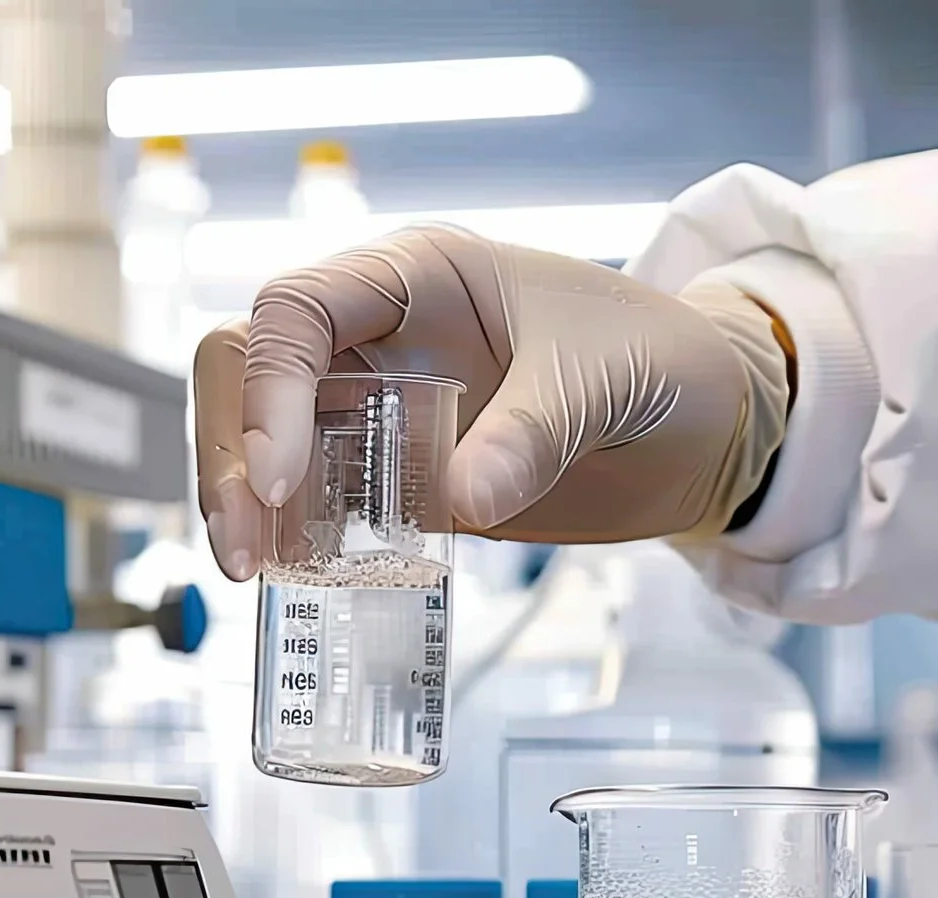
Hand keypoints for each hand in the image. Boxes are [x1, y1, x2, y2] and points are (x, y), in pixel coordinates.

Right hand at [193, 225, 789, 579]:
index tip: (280, 479)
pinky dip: (293, 539)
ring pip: (265, 438)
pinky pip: (317, 501)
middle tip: (246, 549)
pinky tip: (296, 581)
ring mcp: (380, 407)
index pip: (296, 310)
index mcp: (414, 277)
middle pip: (248, 371)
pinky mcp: (398, 477)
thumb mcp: (604, 382)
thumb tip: (460, 500)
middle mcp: (378, 336)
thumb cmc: (660, 362)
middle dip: (231, 453)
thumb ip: (532, 433)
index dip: (269, 389)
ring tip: (256, 576)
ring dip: (244, 501)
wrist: (706, 427)